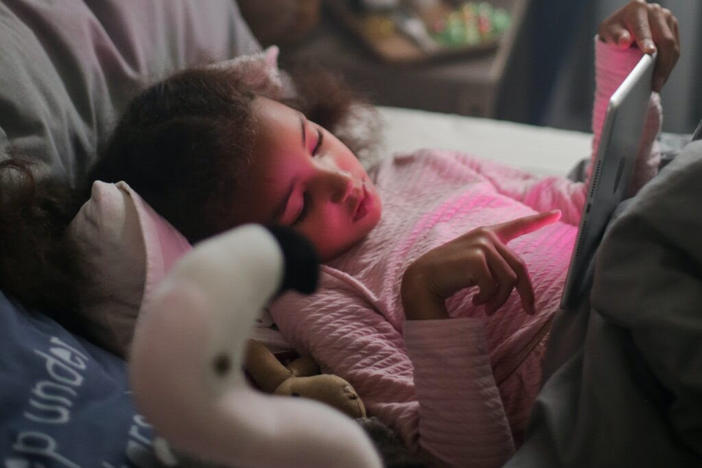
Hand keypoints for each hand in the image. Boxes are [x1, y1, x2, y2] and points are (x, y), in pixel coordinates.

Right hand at [401, 210, 560, 319]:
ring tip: (485, 307)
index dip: (538, 220)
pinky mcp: (476, 258)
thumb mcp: (473, 266)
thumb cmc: (446, 277)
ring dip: (499, 300)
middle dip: (525, 293)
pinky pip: (495, 286)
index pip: (517, 225)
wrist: (421, 280)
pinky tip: (476, 302)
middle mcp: (486, 236)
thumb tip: (517, 283)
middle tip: (528, 310)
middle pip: (520, 268)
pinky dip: (488, 299)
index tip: (557, 215)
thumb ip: (494, 265)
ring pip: (509, 280)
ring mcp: (482, 245)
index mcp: (486, 235)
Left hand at [597, 0, 679, 91]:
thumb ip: (614, 36)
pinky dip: (668, 66)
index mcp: (637, 9)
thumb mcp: (607, 31)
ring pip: (673, 47)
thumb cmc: (613, 30)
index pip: (643, 28)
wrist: (621, 26)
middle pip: (665, 40)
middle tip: (655, 83)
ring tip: (657, 85)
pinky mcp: (672, 29)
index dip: (647, 41)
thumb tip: (624, 42)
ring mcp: (666, 19)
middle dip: (661, 64)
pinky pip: (675, 50)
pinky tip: (661, 78)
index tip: (649, 53)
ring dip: (666, 68)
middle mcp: (655, 11)